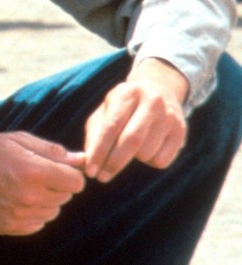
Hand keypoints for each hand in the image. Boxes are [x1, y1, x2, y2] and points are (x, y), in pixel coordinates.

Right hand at [0, 132, 85, 235]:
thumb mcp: (16, 139)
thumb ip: (50, 150)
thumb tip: (80, 159)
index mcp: (34, 171)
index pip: (77, 182)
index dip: (70, 174)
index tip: (58, 169)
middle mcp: (29, 197)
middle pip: (65, 197)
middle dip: (56, 185)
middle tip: (33, 174)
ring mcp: (20, 215)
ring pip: (53, 212)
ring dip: (45, 200)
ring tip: (22, 186)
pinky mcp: (10, 228)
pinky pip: (38, 224)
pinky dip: (32, 214)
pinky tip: (15, 200)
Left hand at [83, 57, 187, 183]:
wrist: (159, 90)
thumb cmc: (123, 109)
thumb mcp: (104, 113)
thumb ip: (94, 135)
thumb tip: (85, 163)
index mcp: (126, 93)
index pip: (111, 127)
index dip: (99, 151)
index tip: (90, 171)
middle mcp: (151, 102)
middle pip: (132, 140)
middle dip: (114, 163)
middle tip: (102, 178)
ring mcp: (169, 116)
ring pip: (147, 152)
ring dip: (134, 159)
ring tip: (130, 149)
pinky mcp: (181, 131)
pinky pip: (162, 160)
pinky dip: (150, 162)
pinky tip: (147, 149)